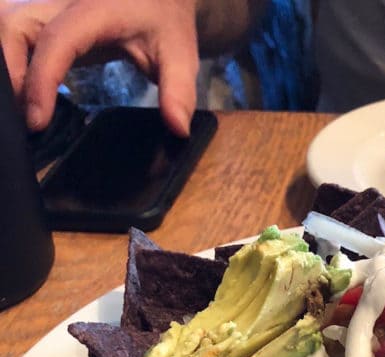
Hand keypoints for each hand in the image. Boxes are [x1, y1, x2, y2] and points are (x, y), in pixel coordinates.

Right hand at [0, 0, 199, 134]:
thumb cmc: (165, 21)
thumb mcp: (180, 55)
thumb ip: (179, 91)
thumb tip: (178, 129)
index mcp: (94, 10)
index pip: (57, 41)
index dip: (41, 80)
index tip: (38, 121)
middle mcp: (61, 1)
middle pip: (13, 25)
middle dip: (12, 72)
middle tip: (29, 119)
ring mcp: (48, 4)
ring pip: (6, 25)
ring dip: (8, 65)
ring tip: (24, 108)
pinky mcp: (43, 15)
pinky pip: (14, 32)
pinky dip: (12, 60)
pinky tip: (25, 90)